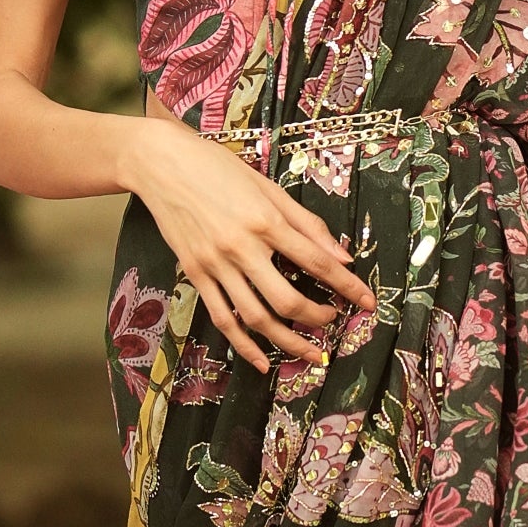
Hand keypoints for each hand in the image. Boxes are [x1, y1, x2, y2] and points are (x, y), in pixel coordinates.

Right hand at [121, 115, 373, 371]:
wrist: (160, 163)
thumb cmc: (216, 167)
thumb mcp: (267, 186)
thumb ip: (306, 223)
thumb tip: (342, 256)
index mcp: (265, 220)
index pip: (316, 261)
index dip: (347, 285)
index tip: (367, 301)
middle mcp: (241, 247)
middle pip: (287, 299)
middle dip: (317, 318)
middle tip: (332, 321)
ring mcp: (215, 264)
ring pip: (255, 317)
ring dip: (287, 341)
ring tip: (309, 353)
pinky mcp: (195, 274)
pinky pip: (223, 318)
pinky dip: (244, 345)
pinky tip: (262, 362)